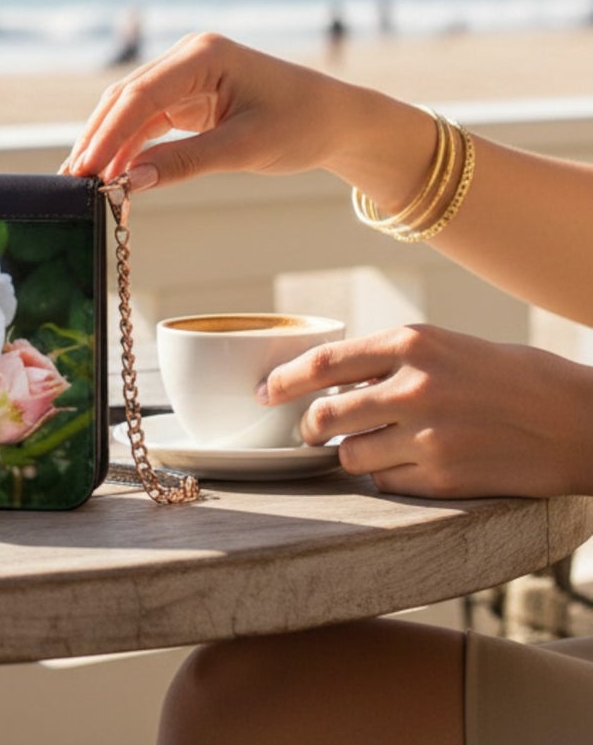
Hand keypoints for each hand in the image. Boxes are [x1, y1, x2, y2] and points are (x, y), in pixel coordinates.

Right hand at [61, 33, 356, 188]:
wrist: (339, 120)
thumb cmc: (303, 125)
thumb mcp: (245, 148)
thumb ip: (184, 163)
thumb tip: (129, 182)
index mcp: (204, 55)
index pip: (140, 94)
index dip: (108, 133)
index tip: (86, 169)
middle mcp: (189, 57)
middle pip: (126, 98)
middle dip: (99, 139)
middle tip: (73, 181)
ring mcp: (186, 75)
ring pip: (131, 110)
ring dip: (109, 144)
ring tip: (86, 182)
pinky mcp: (188, 95)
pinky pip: (148, 120)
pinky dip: (130, 146)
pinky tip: (113, 172)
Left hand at [265, 324, 592, 498]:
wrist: (580, 421)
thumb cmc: (514, 376)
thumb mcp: (448, 347)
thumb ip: (393, 359)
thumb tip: (335, 377)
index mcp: (412, 342)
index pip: (323, 362)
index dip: (284, 380)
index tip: (264, 392)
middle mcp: (412, 386)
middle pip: (325, 416)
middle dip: (307, 428)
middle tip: (306, 431)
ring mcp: (427, 435)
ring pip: (349, 456)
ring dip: (349, 455)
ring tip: (368, 447)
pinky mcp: (443, 478)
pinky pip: (384, 483)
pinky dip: (384, 477)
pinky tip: (404, 466)